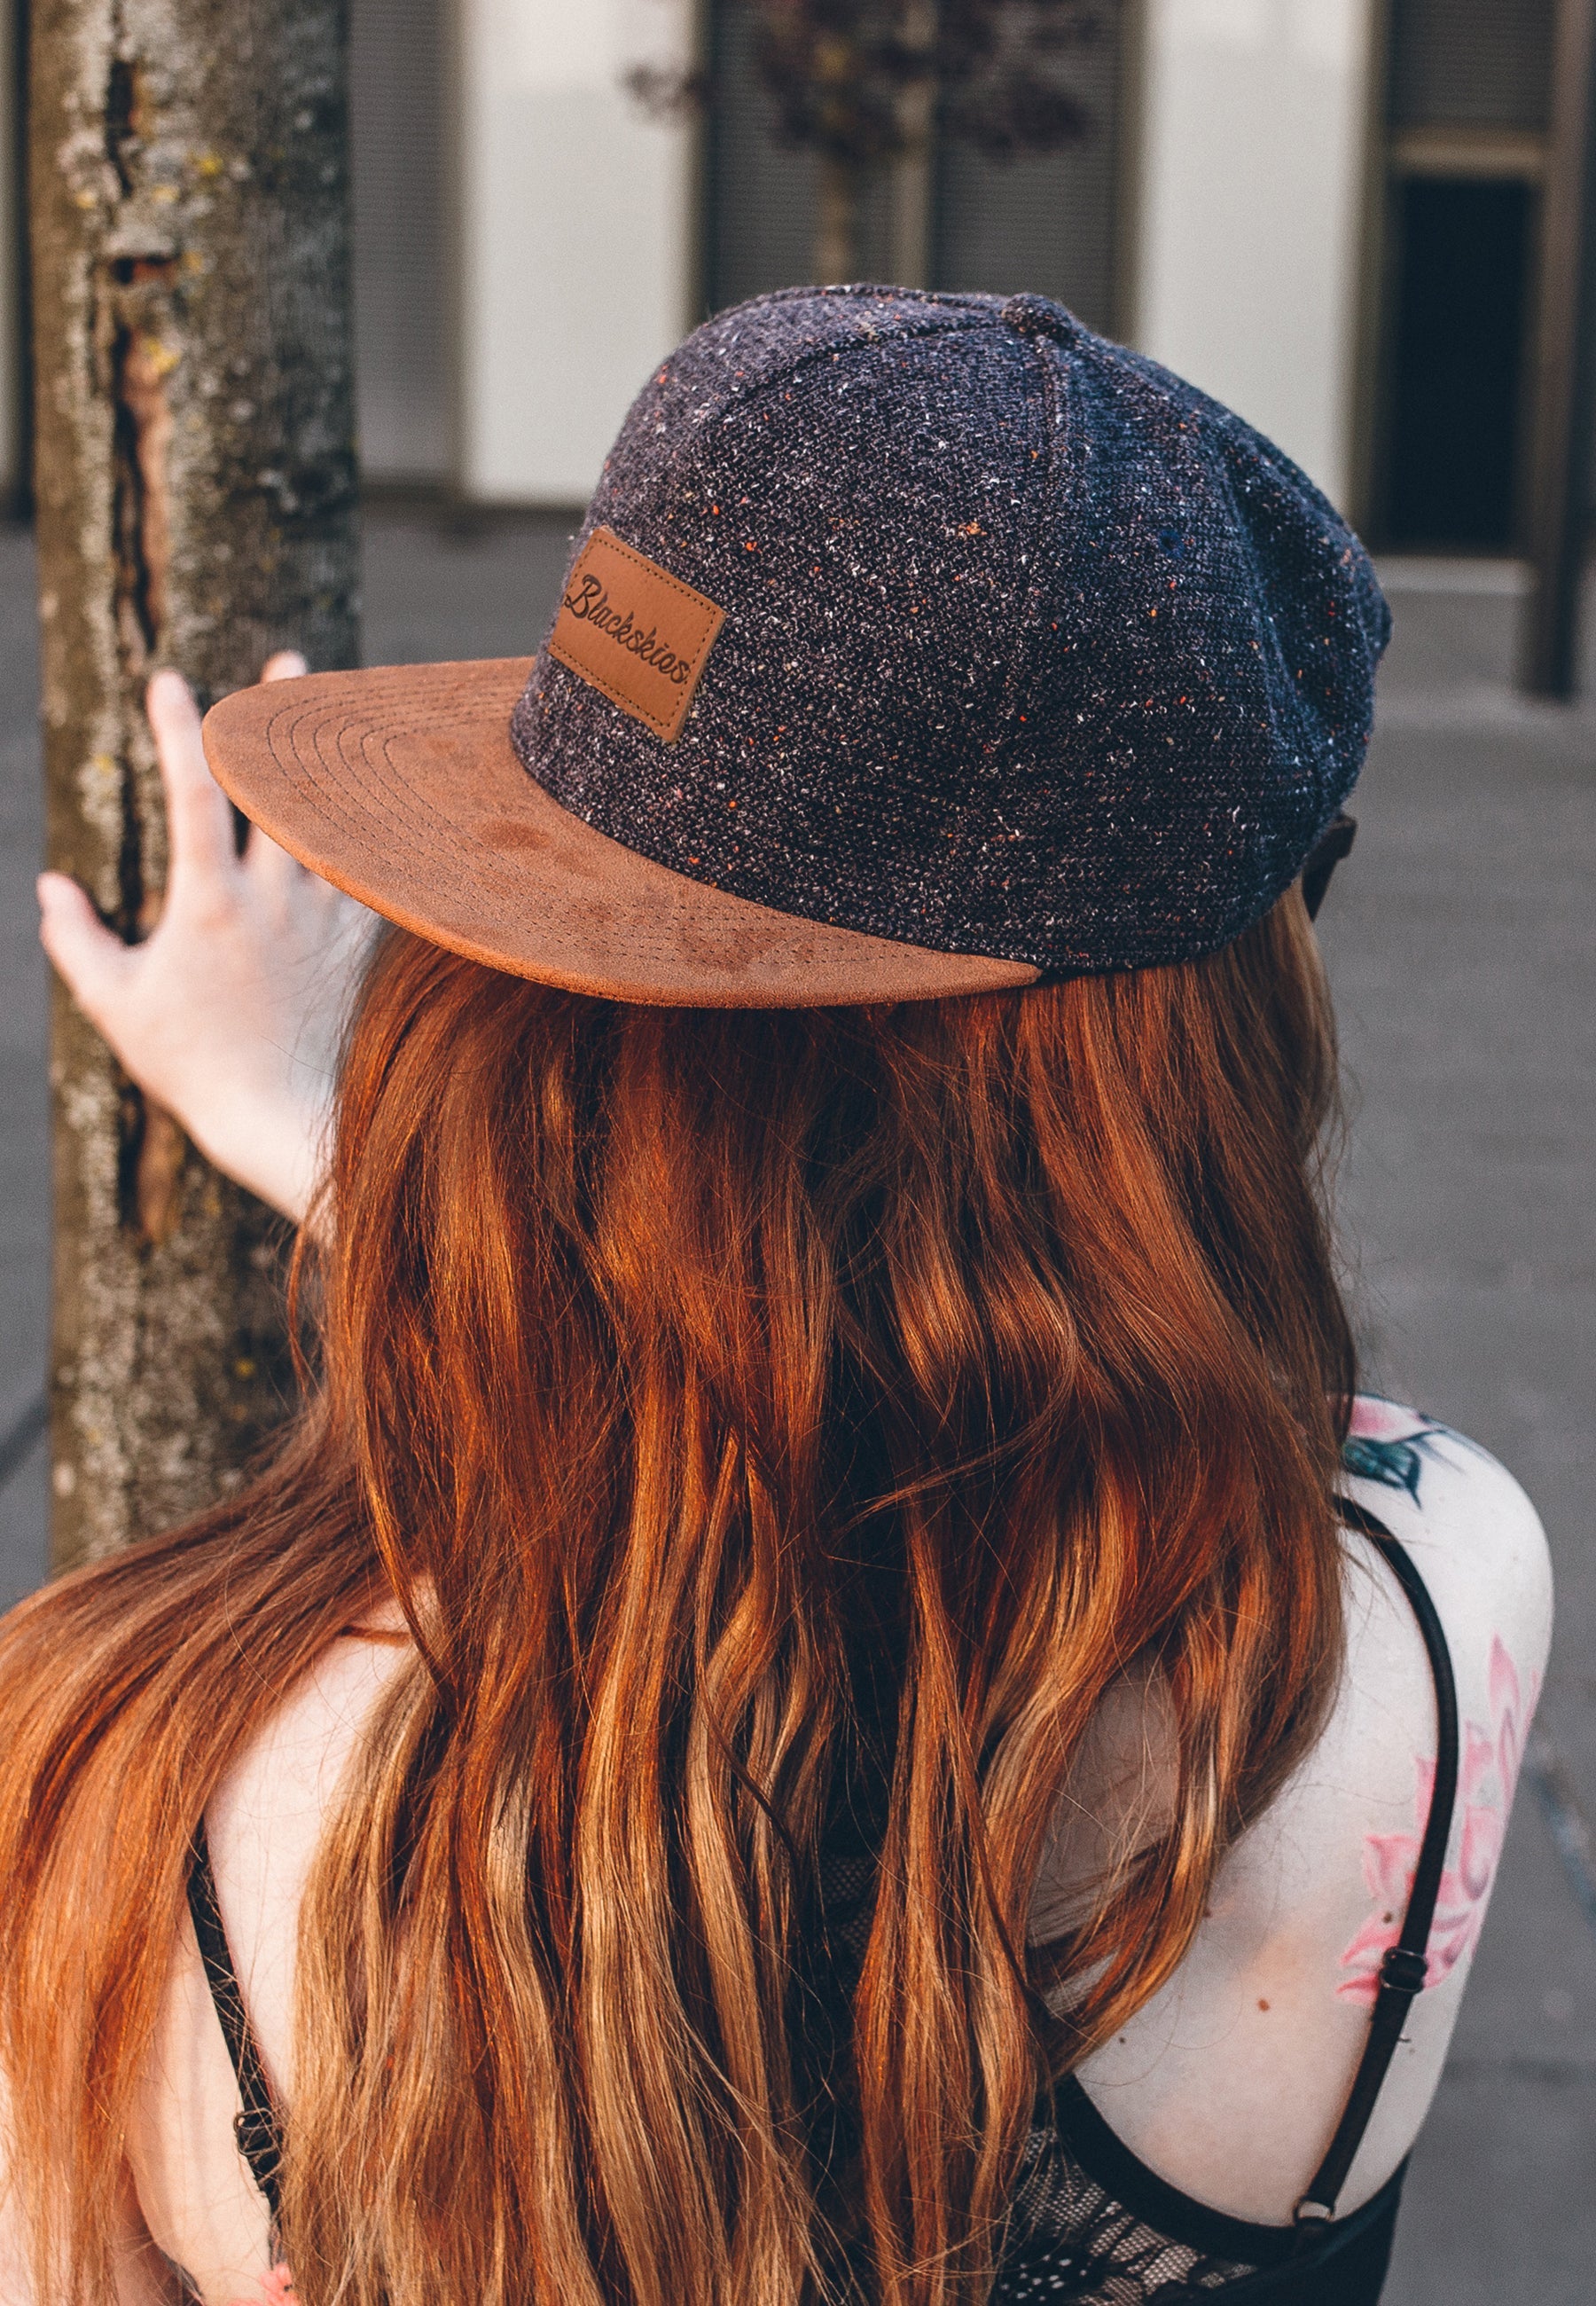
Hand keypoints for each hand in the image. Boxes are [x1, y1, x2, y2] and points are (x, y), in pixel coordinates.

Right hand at [37, 655, 375, 1226]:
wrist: (283, 1117)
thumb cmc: (194, 1068)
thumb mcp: (117, 1005)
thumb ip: (78, 942)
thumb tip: (51, 887)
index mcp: (209, 902)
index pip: (193, 794)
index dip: (177, 729)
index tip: (168, 680)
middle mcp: (274, 898)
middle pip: (282, 787)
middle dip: (278, 720)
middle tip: (288, 664)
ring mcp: (324, 918)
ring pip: (332, 821)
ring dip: (331, 766)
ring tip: (342, 719)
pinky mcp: (357, 944)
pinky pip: (370, 871)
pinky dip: (371, 832)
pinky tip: (382, 803)